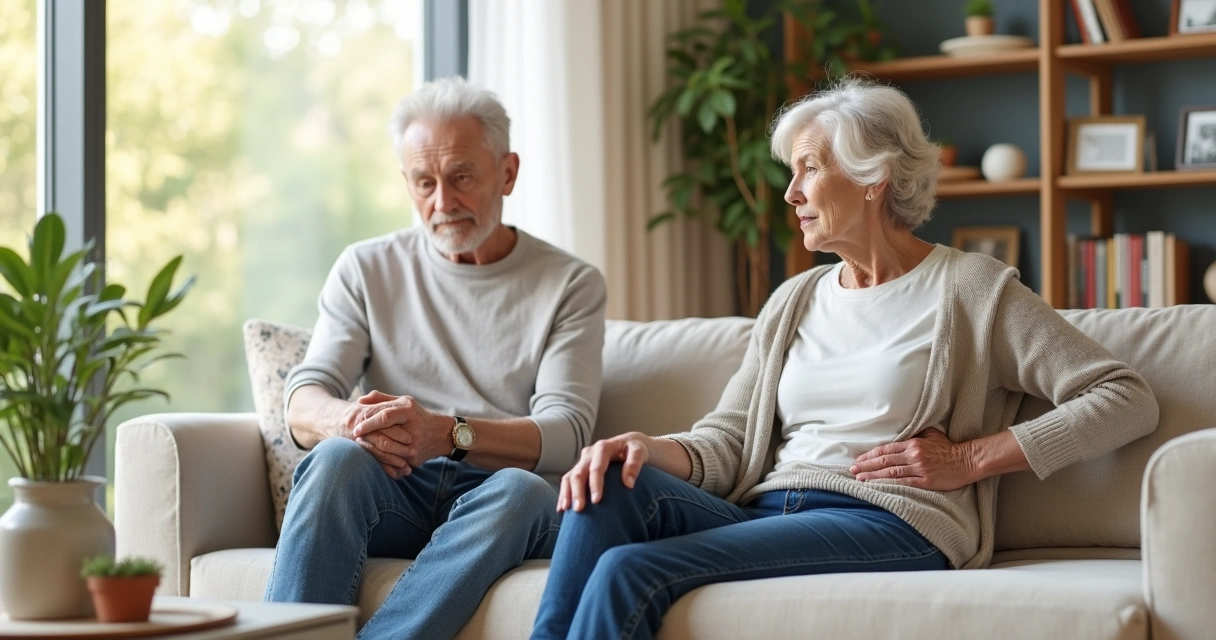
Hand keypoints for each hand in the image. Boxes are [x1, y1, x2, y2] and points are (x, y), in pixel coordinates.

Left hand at [350, 391, 450, 468]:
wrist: (441, 434)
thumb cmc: (417, 415)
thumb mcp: (402, 402)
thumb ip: (381, 399)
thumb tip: (359, 401)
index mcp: (408, 410)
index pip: (384, 416)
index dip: (368, 422)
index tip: (355, 428)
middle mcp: (412, 426)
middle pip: (385, 434)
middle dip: (368, 437)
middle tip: (354, 438)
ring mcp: (414, 443)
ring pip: (388, 450)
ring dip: (372, 449)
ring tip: (362, 446)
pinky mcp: (414, 457)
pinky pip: (394, 460)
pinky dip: (383, 459)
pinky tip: (374, 457)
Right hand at [558, 432, 651, 512]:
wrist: (630, 444)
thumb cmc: (636, 449)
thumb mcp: (640, 452)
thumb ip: (634, 464)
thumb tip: (628, 483)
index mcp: (603, 448)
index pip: (596, 467)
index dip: (595, 484)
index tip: (597, 501)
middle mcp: (589, 453)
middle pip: (579, 473)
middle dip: (577, 492)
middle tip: (579, 509)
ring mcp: (583, 461)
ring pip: (569, 477)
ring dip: (566, 494)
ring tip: (565, 510)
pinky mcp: (580, 469)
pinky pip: (568, 481)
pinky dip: (564, 494)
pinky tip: (562, 509)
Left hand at [850, 428, 976, 490]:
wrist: (967, 461)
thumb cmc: (949, 448)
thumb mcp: (931, 435)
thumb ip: (915, 434)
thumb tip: (900, 434)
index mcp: (913, 444)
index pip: (886, 449)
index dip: (870, 455)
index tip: (859, 460)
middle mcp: (913, 456)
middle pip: (884, 461)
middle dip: (866, 465)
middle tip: (852, 470)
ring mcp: (919, 469)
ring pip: (891, 472)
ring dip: (873, 476)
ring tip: (859, 479)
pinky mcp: (926, 481)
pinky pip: (904, 483)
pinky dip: (889, 485)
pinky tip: (879, 487)